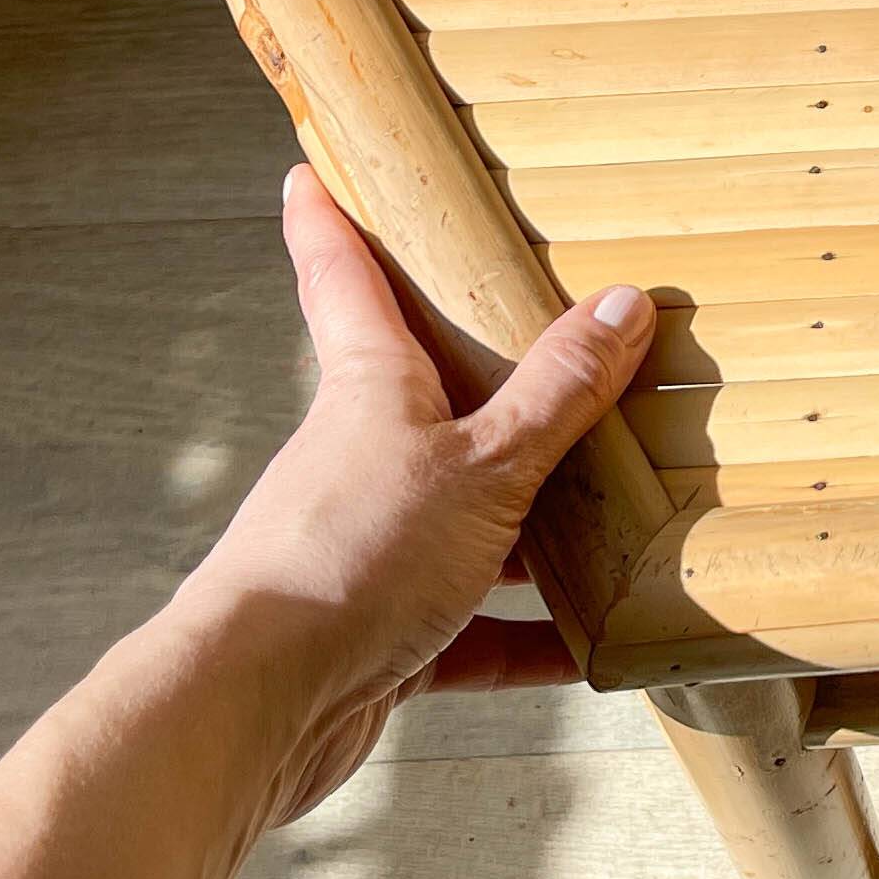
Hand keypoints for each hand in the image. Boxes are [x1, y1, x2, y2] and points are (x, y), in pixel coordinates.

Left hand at [167, 165, 654, 825]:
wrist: (255, 708)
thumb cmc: (351, 558)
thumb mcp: (482, 464)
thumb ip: (557, 394)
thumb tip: (624, 303)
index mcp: (369, 389)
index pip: (342, 277)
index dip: (329, 218)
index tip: (312, 169)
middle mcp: (363, 457)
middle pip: (426, 396)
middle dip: (485, 374)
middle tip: (548, 334)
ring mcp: (370, 547)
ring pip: (465, 515)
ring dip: (534, 521)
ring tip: (618, 509)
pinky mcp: (382, 635)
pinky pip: (473, 628)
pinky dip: (529, 638)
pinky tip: (591, 644)